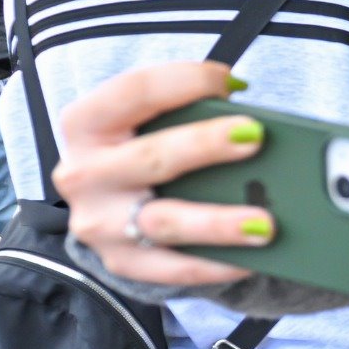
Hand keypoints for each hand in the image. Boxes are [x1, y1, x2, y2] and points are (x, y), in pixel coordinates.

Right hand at [49, 61, 268, 284]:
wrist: (112, 211)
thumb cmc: (145, 151)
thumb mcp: (149, 125)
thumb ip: (188, 113)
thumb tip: (252, 121)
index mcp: (88, 124)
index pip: (133, 92)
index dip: (183, 81)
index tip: (228, 82)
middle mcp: (84, 173)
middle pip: (151, 157)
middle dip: (205, 145)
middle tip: (255, 138)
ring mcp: (99, 223)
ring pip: (163, 221)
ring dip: (217, 222)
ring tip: (264, 223)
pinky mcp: (122, 262)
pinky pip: (173, 267)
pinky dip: (216, 264)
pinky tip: (253, 258)